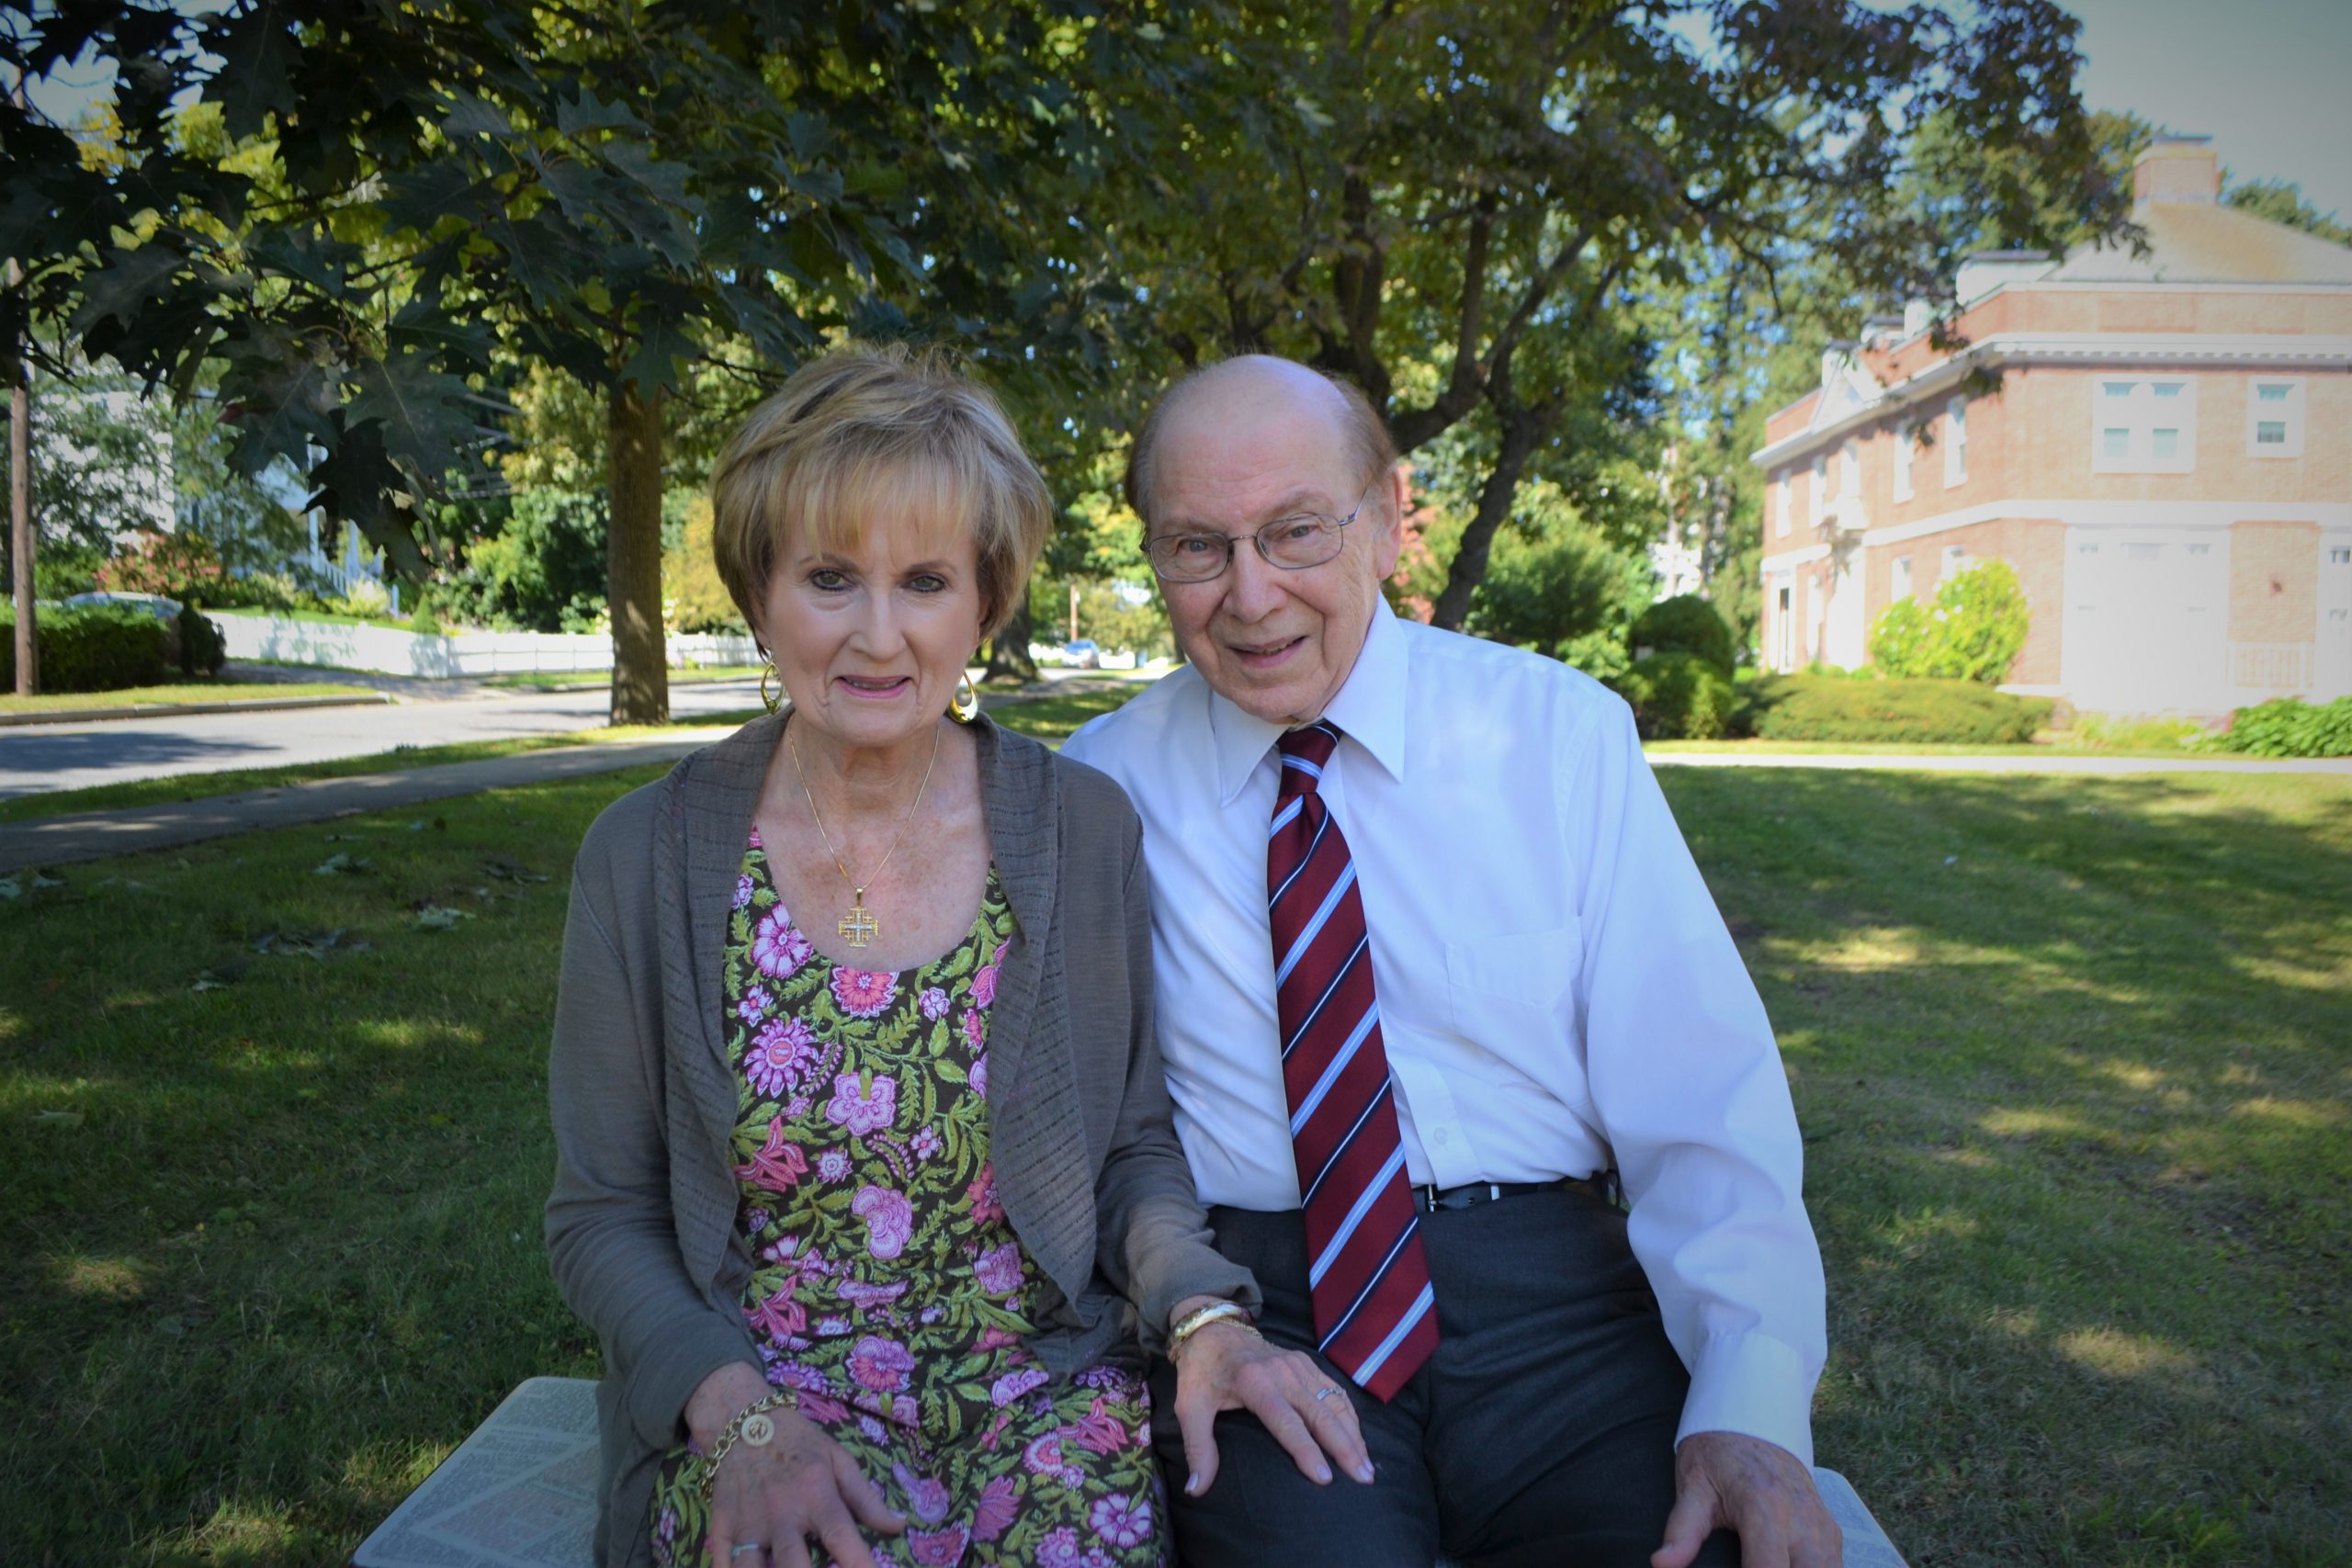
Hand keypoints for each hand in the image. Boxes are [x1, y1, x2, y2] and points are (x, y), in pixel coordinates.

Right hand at [686, 1364, 903, 1567]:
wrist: (741, 1419)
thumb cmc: (798, 1443)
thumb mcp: (837, 1459)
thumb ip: (866, 1499)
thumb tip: (899, 1526)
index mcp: (815, 1492)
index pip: (840, 1535)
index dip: (858, 1562)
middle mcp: (780, 1511)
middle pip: (791, 1563)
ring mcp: (747, 1522)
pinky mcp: (720, 1527)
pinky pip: (722, 1562)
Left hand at [1166, 1308, 1372, 1498]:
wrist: (1212, 1329)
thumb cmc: (1201, 1372)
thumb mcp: (1189, 1407)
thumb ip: (1197, 1447)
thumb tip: (1197, 1490)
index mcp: (1254, 1382)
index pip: (1286, 1422)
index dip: (1306, 1450)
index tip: (1324, 1478)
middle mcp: (1283, 1372)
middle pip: (1321, 1413)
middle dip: (1344, 1448)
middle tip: (1362, 1479)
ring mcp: (1298, 1365)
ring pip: (1334, 1402)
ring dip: (1353, 1435)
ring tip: (1367, 1468)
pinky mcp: (1307, 1363)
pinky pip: (1335, 1391)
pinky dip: (1350, 1417)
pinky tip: (1359, 1441)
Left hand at [1652, 1430, 1840, 1567]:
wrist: (1753, 1419)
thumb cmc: (1718, 1453)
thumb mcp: (1693, 1485)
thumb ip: (1681, 1531)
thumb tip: (1662, 1565)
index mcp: (1765, 1506)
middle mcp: (1802, 1518)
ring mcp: (1821, 1524)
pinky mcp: (1830, 1529)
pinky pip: (1833, 1565)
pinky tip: (1788, 1567)